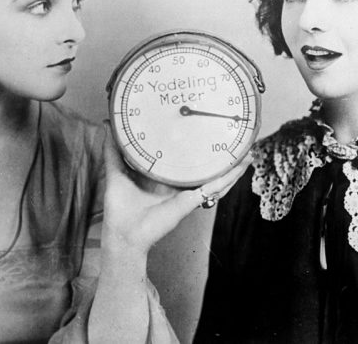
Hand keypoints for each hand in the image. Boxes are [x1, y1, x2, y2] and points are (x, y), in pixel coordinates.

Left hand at [102, 121, 250, 254]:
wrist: (123, 233)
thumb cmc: (120, 208)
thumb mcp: (116, 171)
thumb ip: (114, 150)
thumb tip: (109, 124)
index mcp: (165, 176)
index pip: (185, 158)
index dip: (197, 145)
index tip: (205, 128)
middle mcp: (179, 184)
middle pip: (206, 167)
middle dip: (222, 156)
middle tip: (236, 139)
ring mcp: (188, 193)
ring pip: (216, 177)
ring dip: (232, 166)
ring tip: (247, 152)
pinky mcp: (191, 200)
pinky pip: (213, 187)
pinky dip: (228, 177)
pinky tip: (239, 166)